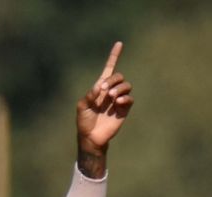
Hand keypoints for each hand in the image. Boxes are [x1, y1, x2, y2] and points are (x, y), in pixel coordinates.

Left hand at [76, 41, 132, 167]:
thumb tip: (100, 87)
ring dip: (120, 88)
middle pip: (119, 76)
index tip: (119, 44)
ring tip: (112, 97)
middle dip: (113, 80)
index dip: (114, 56)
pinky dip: (125, 98)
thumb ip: (90, 95)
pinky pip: (130, 99)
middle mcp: (111, 92)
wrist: (91, 137)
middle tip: (105, 91)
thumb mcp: (82, 106)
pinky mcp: (124, 110)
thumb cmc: (84, 122)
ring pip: (126, 85)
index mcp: (100, 87)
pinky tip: (118, 102)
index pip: (109, 69)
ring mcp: (118, 101)